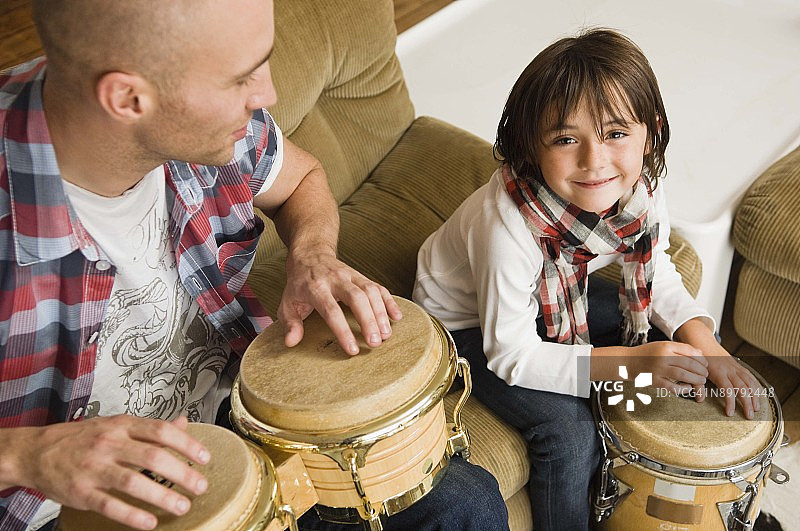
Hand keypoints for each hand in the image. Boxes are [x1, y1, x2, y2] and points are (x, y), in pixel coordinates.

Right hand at [6, 415, 208, 529]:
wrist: (37, 451)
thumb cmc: (82, 438)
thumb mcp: (117, 425)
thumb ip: (150, 428)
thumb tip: (184, 424)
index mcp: (122, 426)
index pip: (161, 431)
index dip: (187, 444)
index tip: (205, 457)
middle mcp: (109, 444)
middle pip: (152, 457)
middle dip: (181, 473)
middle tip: (200, 486)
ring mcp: (94, 468)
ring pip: (133, 482)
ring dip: (161, 496)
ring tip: (182, 506)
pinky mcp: (81, 492)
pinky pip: (110, 505)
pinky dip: (132, 515)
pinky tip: (150, 522)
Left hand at [279, 247, 402, 353]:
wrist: (310, 254)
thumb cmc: (299, 283)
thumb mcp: (287, 302)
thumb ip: (290, 323)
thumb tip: (291, 342)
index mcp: (316, 288)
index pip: (331, 311)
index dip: (343, 331)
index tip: (352, 350)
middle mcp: (336, 280)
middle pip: (356, 298)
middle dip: (368, 321)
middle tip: (375, 343)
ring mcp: (351, 275)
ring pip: (370, 291)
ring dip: (381, 313)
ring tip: (386, 334)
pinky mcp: (361, 276)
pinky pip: (378, 286)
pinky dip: (389, 301)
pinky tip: (396, 317)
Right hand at [628, 341, 707, 394]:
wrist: (628, 362)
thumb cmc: (648, 353)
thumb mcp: (663, 346)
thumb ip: (680, 348)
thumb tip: (700, 354)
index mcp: (665, 346)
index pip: (688, 351)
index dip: (700, 358)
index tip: (706, 363)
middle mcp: (662, 357)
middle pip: (688, 363)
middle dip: (700, 369)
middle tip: (706, 374)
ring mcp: (658, 369)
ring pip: (682, 374)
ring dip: (695, 379)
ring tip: (701, 380)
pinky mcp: (654, 381)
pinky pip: (672, 386)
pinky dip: (682, 388)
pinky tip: (688, 388)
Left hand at [673, 319, 762, 418]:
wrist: (703, 343)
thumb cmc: (698, 359)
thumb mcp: (695, 372)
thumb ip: (697, 386)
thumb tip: (700, 400)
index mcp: (719, 373)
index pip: (728, 390)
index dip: (730, 402)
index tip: (730, 413)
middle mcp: (730, 370)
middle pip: (742, 388)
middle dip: (747, 403)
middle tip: (750, 416)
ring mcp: (736, 367)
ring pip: (749, 382)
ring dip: (755, 396)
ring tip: (757, 409)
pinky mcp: (739, 366)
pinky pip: (750, 376)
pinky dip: (756, 385)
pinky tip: (759, 394)